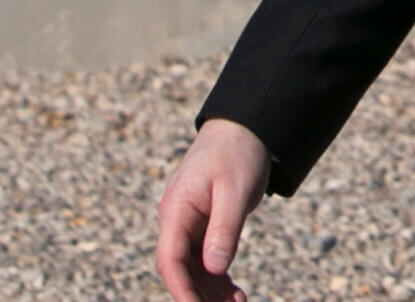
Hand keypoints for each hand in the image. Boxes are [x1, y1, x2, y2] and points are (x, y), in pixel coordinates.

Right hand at [154, 118, 270, 301]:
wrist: (243, 129)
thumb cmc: (238, 154)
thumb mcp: (235, 191)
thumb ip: (224, 230)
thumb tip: (215, 269)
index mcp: (177, 209)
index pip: (170, 258)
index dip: (182, 289)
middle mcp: (176, 220)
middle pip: (180, 269)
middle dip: (198, 296)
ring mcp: (187, 224)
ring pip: (193, 269)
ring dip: (211, 291)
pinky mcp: (202, 227)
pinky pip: (205, 260)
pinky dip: (218, 278)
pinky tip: (235, 293)